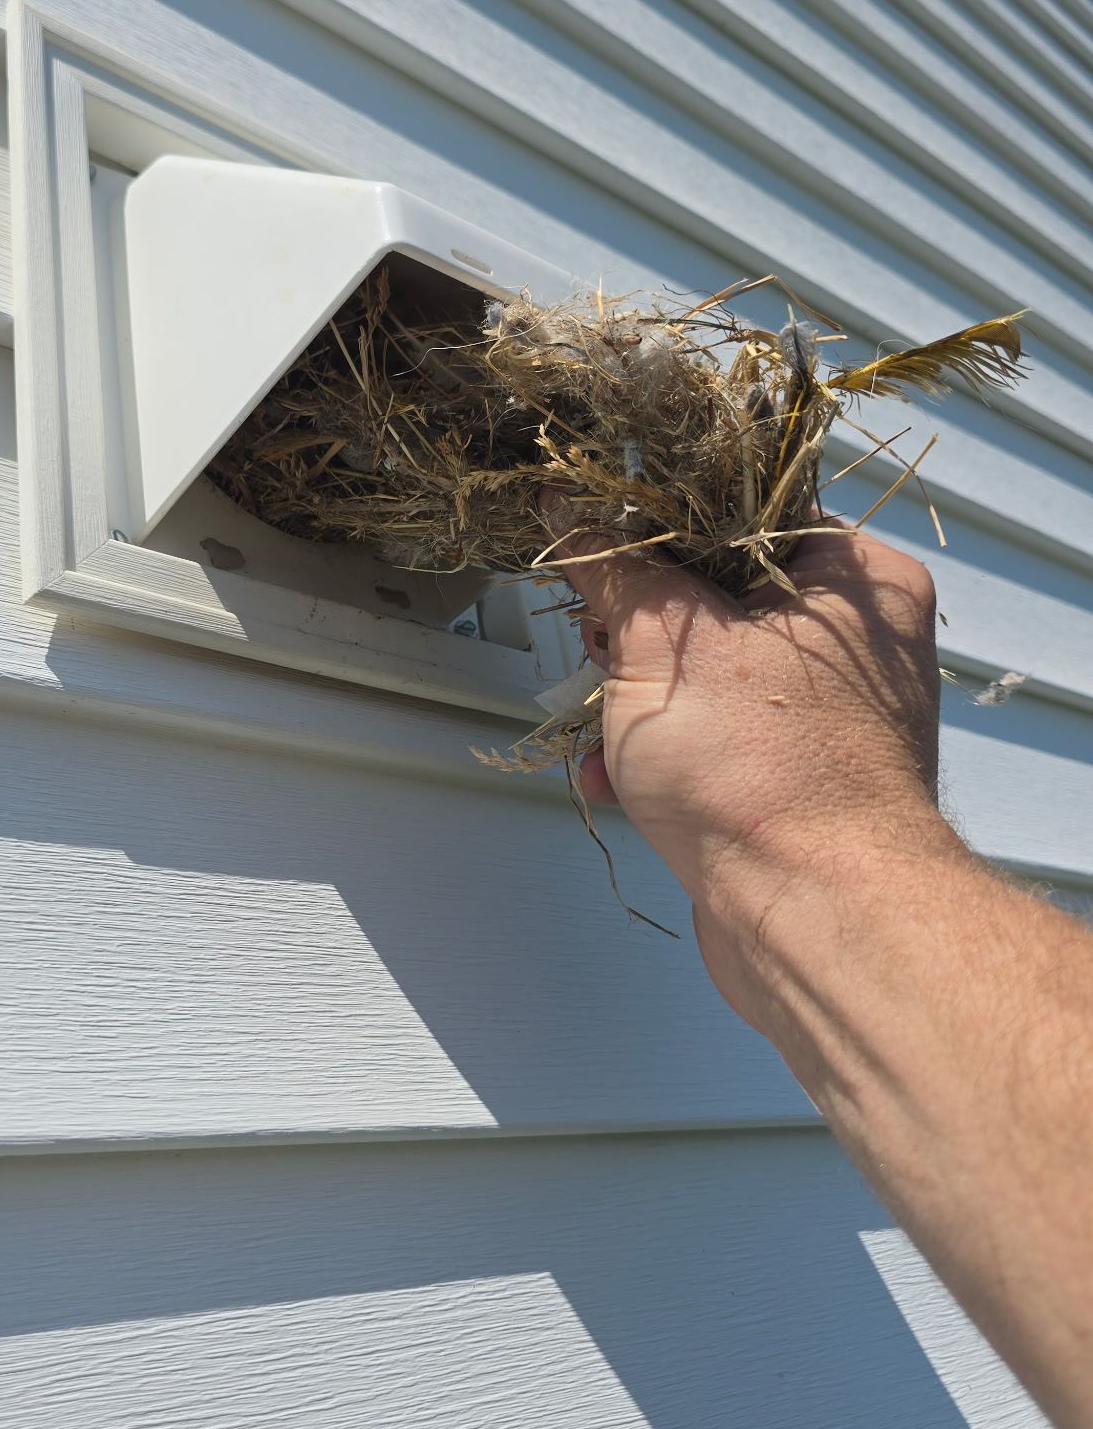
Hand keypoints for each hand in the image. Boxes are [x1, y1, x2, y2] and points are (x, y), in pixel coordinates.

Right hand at [546, 510, 959, 1023]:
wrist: (817, 920)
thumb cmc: (762, 769)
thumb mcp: (660, 642)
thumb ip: (611, 565)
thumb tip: (566, 508)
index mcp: (860, 581)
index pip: (749, 515)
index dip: (665, 532)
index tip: (605, 553)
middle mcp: (863, 646)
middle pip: (722, 600)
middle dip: (640, 632)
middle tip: (601, 649)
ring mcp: (836, 721)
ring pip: (712, 680)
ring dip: (639, 704)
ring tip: (602, 727)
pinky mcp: (804, 787)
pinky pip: (721, 746)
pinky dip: (665, 758)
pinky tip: (614, 780)